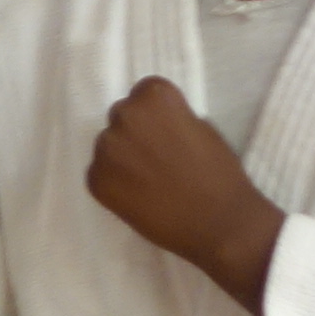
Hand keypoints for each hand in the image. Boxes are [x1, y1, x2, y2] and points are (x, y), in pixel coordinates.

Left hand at [86, 76, 282, 313]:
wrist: (217, 221)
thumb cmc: (219, 172)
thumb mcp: (200, 126)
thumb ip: (170, 117)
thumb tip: (153, 124)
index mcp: (153, 96)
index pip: (142, 94)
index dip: (154, 116)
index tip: (165, 134)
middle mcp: (124, 115)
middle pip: (121, 118)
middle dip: (135, 134)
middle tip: (156, 159)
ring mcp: (106, 148)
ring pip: (108, 146)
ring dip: (122, 158)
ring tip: (148, 181)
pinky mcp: (95, 180)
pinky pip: (99, 174)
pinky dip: (113, 183)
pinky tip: (137, 196)